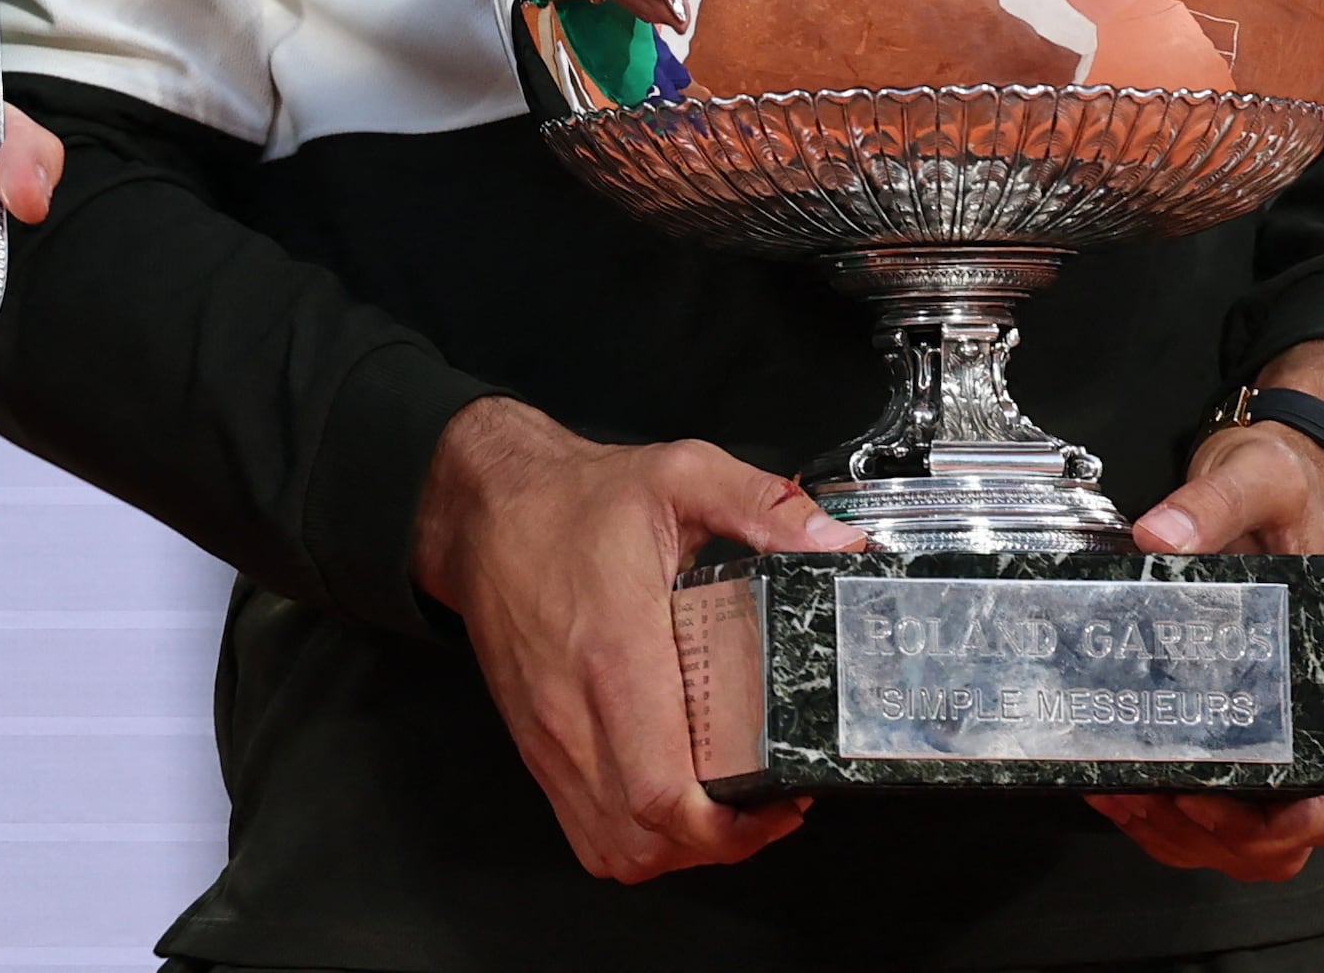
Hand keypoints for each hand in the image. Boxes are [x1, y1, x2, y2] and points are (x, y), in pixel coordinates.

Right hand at [414, 397, 847, 884]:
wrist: (486, 508)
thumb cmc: (575, 500)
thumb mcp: (680, 474)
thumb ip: (763, 504)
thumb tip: (836, 541)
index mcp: (616, 651)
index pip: (662, 791)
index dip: (729, 824)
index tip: (782, 799)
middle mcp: (574, 710)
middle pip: (646, 838)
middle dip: (721, 843)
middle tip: (772, 803)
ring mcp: (550, 738)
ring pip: (615, 850)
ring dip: (677, 850)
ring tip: (728, 812)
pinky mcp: (538, 747)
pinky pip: (586, 834)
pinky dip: (636, 843)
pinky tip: (672, 808)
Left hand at [1084, 351, 1323, 883]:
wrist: (1295, 469)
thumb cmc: (1291, 487)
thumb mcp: (1257, 477)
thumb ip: (1212, 502)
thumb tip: (1159, 536)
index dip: (1278, 822)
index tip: (1212, 799)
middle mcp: (1305, 714)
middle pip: (1280, 837)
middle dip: (1210, 838)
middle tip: (1142, 795)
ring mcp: (1271, 719)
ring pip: (1244, 831)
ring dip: (1181, 834)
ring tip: (1119, 793)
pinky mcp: (1235, 709)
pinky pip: (1216, 791)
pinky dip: (1169, 806)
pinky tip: (1119, 775)